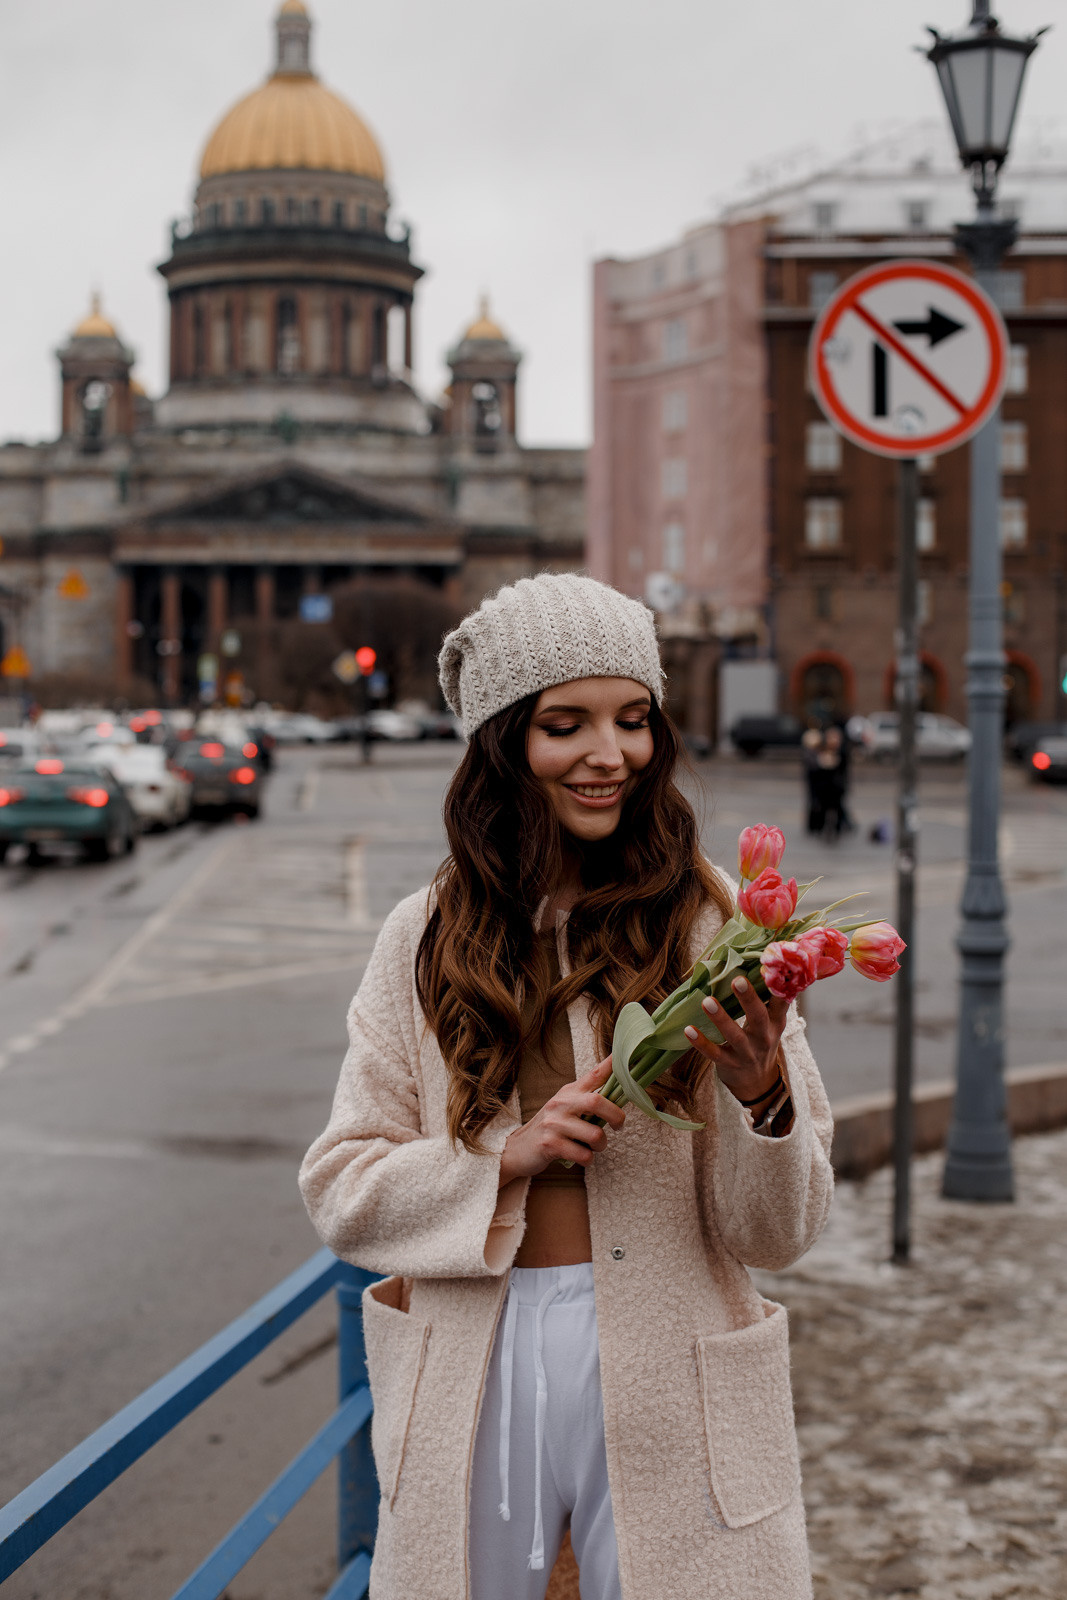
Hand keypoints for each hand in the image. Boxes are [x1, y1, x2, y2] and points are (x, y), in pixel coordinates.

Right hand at [498, 1058, 625, 1185]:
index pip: (594, 1074)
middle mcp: (561, 1103)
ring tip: (594, 1147)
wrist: (519, 1148)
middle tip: (618, 1126)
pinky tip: (580, 1156)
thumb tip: (619, 1093)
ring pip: (595, 1135)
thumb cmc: (551, 1127)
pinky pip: (583, 1155)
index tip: (624, 1056)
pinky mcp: (550, 1144)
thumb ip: (589, 1098)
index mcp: (569, 1092)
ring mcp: (554, 1123)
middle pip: (597, 1102)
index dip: (612, 1065)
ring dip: (601, 1145)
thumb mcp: (566, 1106)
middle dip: (616, 1116)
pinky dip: (588, 1159)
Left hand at [683, 977, 788, 1110]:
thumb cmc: (761, 1041)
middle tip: (736, 980)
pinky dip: (701, 1042)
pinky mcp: (730, 1064)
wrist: (757, 1082)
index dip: (777, 986)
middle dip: (748, 998)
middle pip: (758, 1016)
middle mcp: (764, 1037)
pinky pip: (714, 1053)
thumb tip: (762, 965)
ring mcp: (747, 1053)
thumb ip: (769, 1000)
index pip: (781, 1002)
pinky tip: (688, 1030)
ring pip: (734, 1035)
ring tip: (706, 1001)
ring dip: (720, 1018)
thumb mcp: (771, 1024)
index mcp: (775, 1022)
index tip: (770, 967)